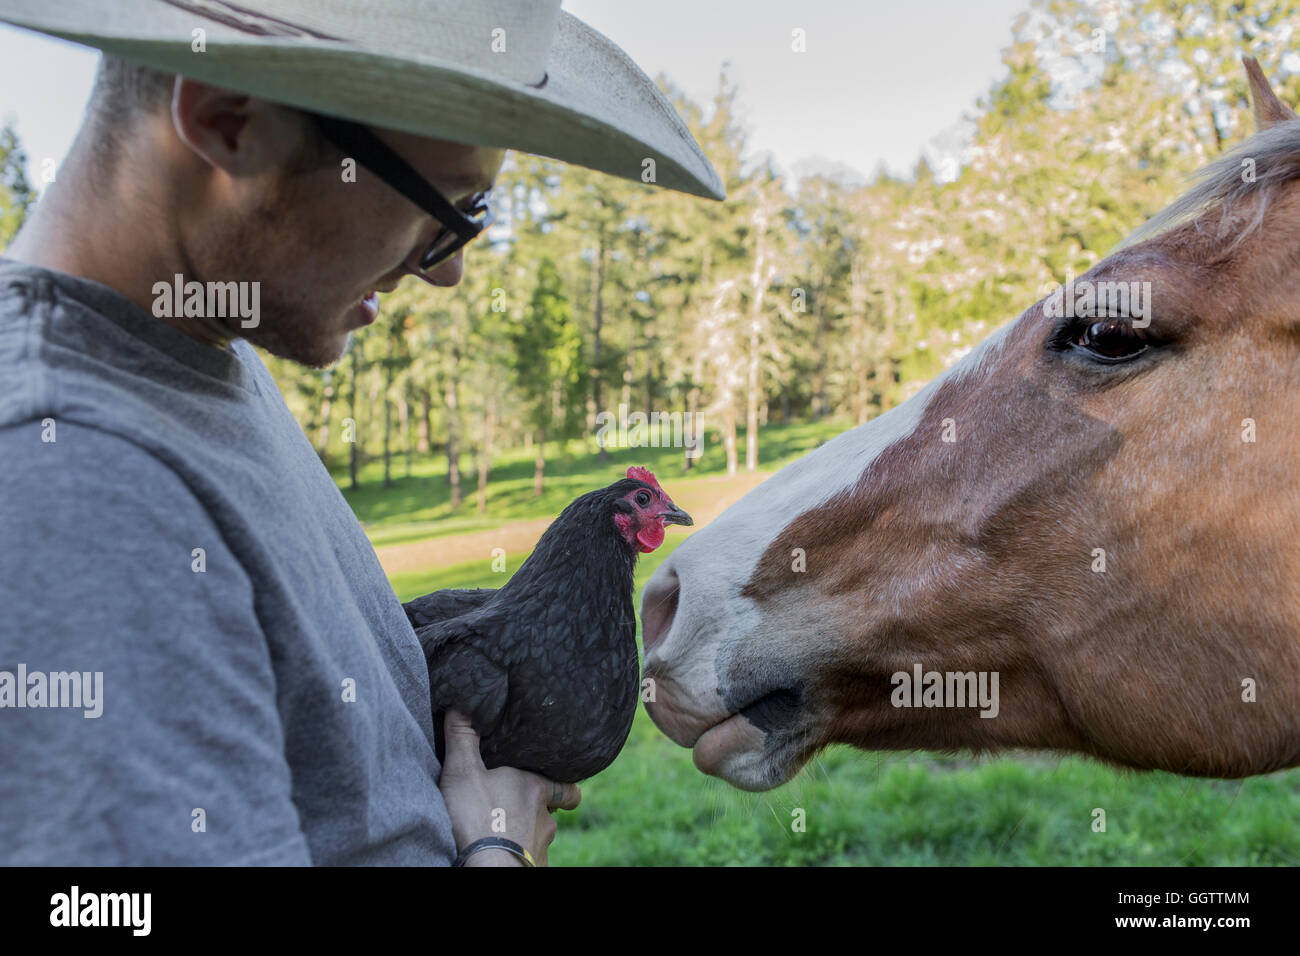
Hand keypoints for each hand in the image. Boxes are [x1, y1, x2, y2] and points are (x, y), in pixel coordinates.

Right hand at [438, 709, 580, 865]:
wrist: (487, 870)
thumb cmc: (477, 819)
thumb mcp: (462, 773)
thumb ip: (462, 738)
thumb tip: (461, 704)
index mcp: (535, 790)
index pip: (567, 789)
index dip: (565, 789)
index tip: (562, 790)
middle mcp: (545, 820)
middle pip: (549, 814)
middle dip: (534, 813)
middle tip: (513, 811)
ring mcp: (541, 848)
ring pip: (538, 838)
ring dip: (524, 836)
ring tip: (501, 835)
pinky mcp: (534, 869)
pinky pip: (528, 860)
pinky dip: (517, 857)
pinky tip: (499, 856)